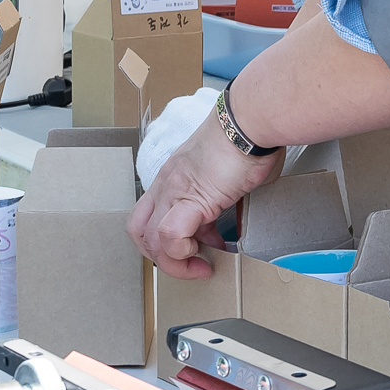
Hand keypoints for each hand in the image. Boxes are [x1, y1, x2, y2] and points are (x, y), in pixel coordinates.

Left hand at [127, 106, 281, 275]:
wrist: (250, 122)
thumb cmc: (247, 139)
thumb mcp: (229, 176)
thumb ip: (226, 199)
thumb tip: (238, 220)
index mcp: (173, 176)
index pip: (149, 216)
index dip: (167, 240)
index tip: (198, 245)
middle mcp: (167, 184)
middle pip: (140, 232)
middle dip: (164, 258)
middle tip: (192, 265)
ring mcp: (174, 190)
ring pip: (151, 239)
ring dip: (175, 263)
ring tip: (201, 268)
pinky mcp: (190, 198)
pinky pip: (171, 237)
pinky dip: (184, 254)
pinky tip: (208, 254)